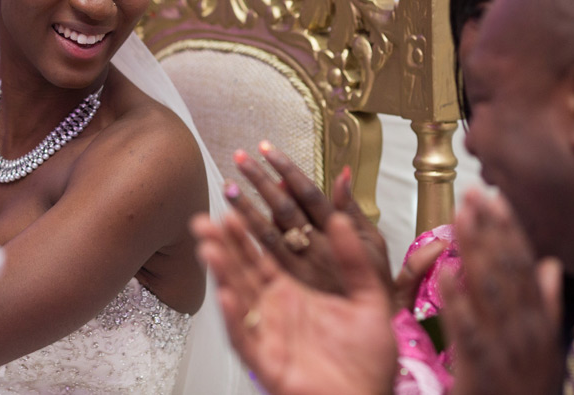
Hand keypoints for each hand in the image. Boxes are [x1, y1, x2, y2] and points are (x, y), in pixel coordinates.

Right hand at [194, 212, 397, 394]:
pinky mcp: (267, 363)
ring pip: (237, 299)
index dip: (244, 237)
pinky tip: (225, 296)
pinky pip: (245, 339)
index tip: (231, 211)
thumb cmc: (368, 362)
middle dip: (222, 247)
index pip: (261, 259)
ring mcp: (267, 336)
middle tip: (205, 221)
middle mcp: (274, 312)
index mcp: (293, 294)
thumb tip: (342, 219)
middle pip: (241, 273)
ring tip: (208, 248)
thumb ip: (354, 260)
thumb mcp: (369, 299)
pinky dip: (234, 318)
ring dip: (221, 274)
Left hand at [227, 142, 391, 297]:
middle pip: (284, 210)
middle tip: (240, 158)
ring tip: (226, 186)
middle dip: (261, 182)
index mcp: (338, 236)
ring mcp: (299, 273)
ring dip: (244, 210)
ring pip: (267, 235)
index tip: (267, 149)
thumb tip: (343, 174)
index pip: (309, 194)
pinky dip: (245, 246)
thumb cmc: (370, 293)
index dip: (287, 170)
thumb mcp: (374, 250)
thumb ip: (354, 211)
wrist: (362, 348)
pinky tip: (225, 230)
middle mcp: (317, 252)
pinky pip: (262, 266)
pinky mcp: (285, 294)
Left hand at [442, 190, 562, 394]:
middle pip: (508, 271)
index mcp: (536, 322)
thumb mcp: (541, 346)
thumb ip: (545, 304)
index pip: (523, 266)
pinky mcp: (482, 370)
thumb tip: (551, 265)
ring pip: (490, 292)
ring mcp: (505, 349)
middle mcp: (525, 330)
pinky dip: (459, 301)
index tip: (493, 197)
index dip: (508, 230)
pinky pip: (468, 331)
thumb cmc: (522, 388)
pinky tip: (447, 273)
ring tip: (460, 217)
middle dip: (491, 229)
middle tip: (473, 193)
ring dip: (476, 251)